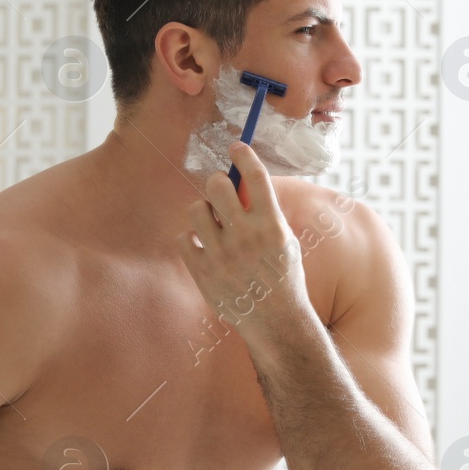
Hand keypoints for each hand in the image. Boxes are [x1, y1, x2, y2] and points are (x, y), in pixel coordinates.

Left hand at [177, 142, 310, 350]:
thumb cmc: (282, 278)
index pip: (256, 177)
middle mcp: (247, 237)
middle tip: (219, 190)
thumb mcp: (285, 242)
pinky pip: (183, 238)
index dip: (243, 155)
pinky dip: (191, 240)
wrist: (276, 322)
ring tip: (212, 224)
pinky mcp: (203, 272)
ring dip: (203, 212)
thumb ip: (266, 214)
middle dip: (216, 183)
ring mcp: (222, 255)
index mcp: (272, 226)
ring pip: (196, 210)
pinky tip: (203, 248)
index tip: (236, 147)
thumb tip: (243, 183)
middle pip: (217, 186)